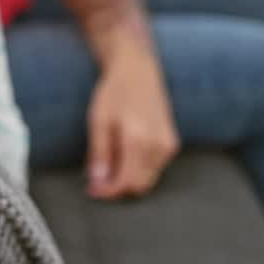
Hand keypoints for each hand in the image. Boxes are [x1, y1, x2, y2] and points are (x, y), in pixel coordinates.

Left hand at [86, 44, 179, 198]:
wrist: (138, 71)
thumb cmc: (114, 93)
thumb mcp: (98, 121)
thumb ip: (99, 153)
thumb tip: (97, 181)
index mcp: (139, 140)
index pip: (126, 182)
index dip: (108, 192)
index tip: (92, 191)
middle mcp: (159, 146)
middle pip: (139, 186)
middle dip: (117, 189)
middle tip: (95, 183)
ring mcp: (169, 146)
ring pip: (148, 180)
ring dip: (127, 180)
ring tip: (106, 168)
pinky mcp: (172, 144)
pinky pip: (154, 168)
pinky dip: (138, 170)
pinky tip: (121, 158)